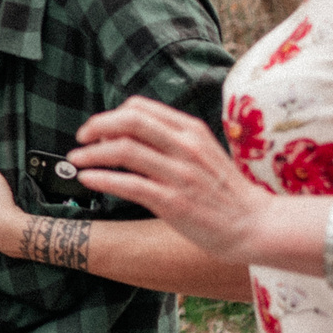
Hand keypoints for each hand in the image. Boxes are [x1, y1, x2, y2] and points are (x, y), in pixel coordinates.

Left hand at [70, 96, 271, 255]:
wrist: (256, 225)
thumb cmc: (225, 192)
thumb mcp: (203, 153)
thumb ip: (172, 140)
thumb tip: (128, 134)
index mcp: (191, 131)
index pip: (141, 108)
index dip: (112, 115)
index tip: (99, 128)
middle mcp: (185, 147)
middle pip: (130, 121)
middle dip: (97, 126)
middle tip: (80, 138)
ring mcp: (179, 175)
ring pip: (124, 151)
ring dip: (92, 154)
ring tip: (76, 160)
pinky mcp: (173, 202)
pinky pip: (129, 184)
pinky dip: (102, 179)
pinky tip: (88, 179)